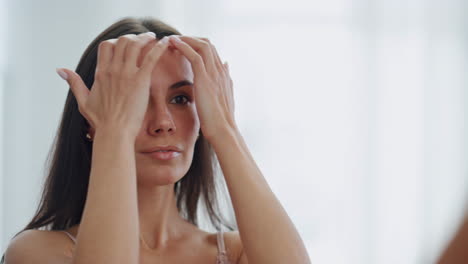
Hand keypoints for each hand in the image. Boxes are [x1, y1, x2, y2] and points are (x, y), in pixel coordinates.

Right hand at [56, 32, 170, 139]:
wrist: (114, 132)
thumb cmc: (101, 121)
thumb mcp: (83, 101)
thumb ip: (74, 83)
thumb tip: (61, 70)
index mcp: (101, 73)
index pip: (107, 46)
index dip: (117, 41)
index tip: (125, 43)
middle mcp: (113, 70)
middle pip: (122, 41)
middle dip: (133, 37)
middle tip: (142, 39)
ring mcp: (127, 74)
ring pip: (135, 45)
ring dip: (145, 38)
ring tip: (153, 37)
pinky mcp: (141, 80)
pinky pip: (151, 57)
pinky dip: (159, 47)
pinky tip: (166, 42)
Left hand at [168, 35, 235, 140]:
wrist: (224, 131)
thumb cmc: (221, 120)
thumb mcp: (225, 96)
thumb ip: (224, 80)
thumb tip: (226, 65)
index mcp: (223, 75)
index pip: (211, 51)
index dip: (197, 45)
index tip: (183, 46)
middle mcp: (220, 71)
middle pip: (207, 44)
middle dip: (191, 38)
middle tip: (176, 40)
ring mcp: (214, 74)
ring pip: (202, 45)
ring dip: (185, 39)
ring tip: (171, 38)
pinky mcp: (205, 79)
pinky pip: (194, 55)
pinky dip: (183, 46)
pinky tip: (173, 43)